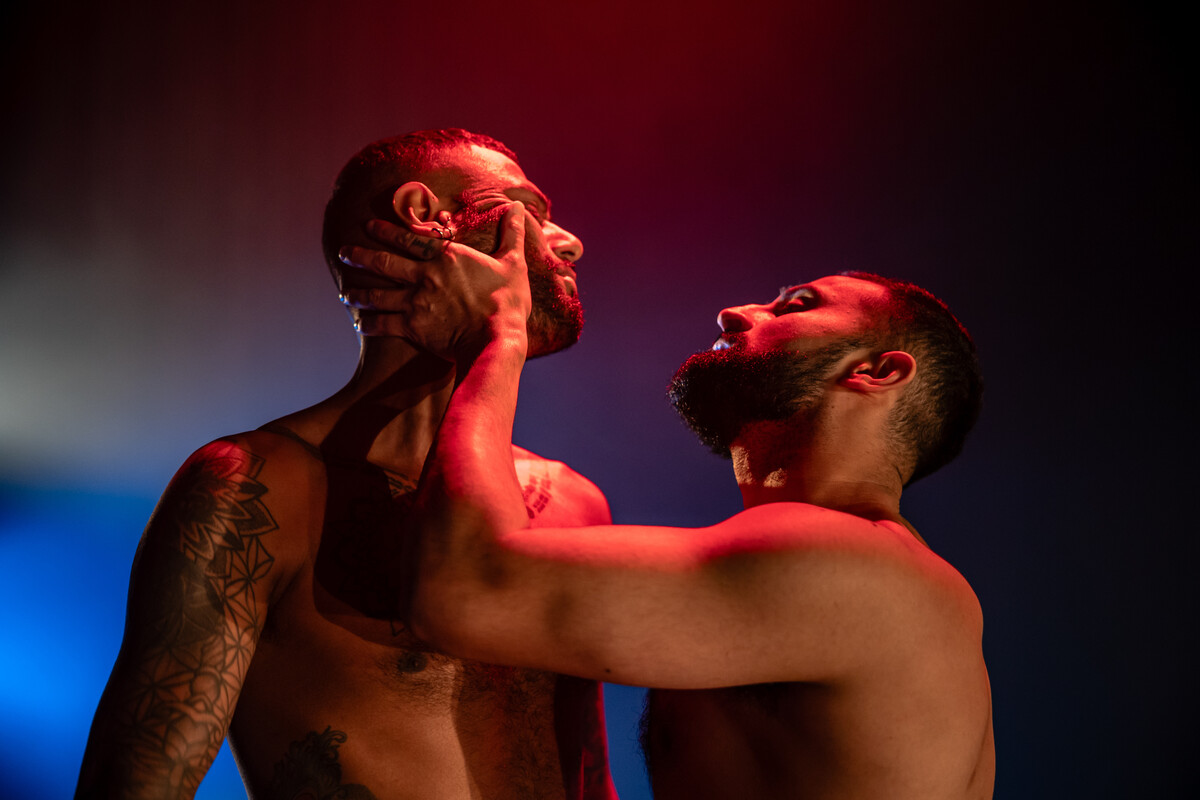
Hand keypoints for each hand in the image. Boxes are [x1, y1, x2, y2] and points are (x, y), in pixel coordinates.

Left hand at [338, 202, 531, 360]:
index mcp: (446, 257)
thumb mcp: (513, 262)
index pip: (409, 238)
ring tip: (344, 293)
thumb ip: (512, 233)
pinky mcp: (413, 328)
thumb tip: (520, 207)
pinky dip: (369, 324)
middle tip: (343, 253)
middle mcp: (425, 276)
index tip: (367, 226)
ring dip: (358, 293)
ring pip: (377, 295)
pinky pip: (383, 325)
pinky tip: (359, 325)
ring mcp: (416, 302)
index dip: (385, 230)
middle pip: (383, 263)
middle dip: (359, 256)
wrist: (498, 338)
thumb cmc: (508, 301)